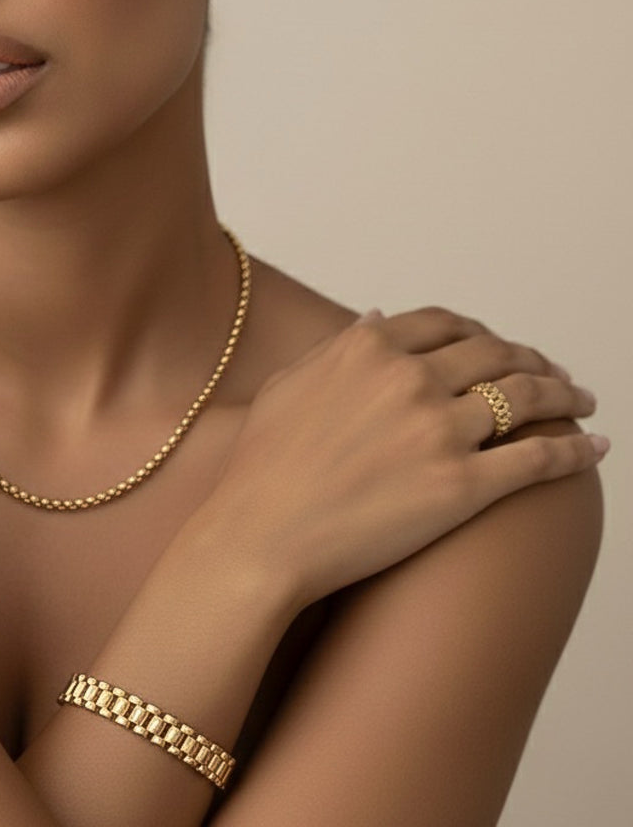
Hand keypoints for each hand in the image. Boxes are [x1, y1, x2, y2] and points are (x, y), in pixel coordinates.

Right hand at [204, 308, 604, 610]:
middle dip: (531, 359)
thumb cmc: (263, 466)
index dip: (479, 330)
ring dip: (565, 395)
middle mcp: (409, 379)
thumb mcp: (289, 385)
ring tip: (582, 401)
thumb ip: (337, 347)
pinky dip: (575, 450)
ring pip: (527, 398)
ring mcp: (440, 431)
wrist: (261, 534)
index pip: (444, 324)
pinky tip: (593, 447)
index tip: (494, 343)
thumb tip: (378, 319)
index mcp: (367, 349)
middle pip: (494, 354)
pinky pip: (538, 459)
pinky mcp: (464, 487)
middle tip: (551, 372)